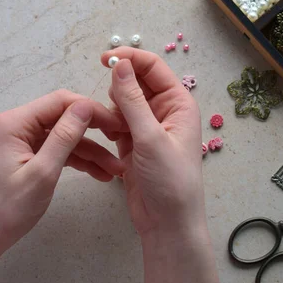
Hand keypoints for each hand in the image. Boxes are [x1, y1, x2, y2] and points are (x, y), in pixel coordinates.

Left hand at [0, 90, 125, 250]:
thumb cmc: (9, 208)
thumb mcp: (42, 173)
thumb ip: (64, 137)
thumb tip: (85, 106)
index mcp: (16, 122)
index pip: (61, 101)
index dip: (91, 109)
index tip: (117, 124)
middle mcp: (19, 124)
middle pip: (65, 116)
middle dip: (95, 130)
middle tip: (122, 141)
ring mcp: (24, 140)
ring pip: (66, 136)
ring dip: (91, 151)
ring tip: (117, 170)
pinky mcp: (30, 154)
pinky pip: (59, 150)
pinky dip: (79, 160)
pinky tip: (101, 174)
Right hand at [101, 48, 205, 237]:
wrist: (167, 223)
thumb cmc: (169, 180)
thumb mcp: (150, 137)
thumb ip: (132, 100)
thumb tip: (119, 64)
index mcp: (178, 103)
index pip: (152, 68)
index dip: (129, 58)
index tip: (104, 58)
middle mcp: (164, 111)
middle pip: (135, 83)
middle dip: (119, 89)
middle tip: (110, 108)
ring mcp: (147, 127)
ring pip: (122, 103)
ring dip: (112, 110)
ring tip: (113, 131)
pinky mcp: (133, 143)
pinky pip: (116, 122)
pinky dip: (109, 125)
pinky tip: (110, 138)